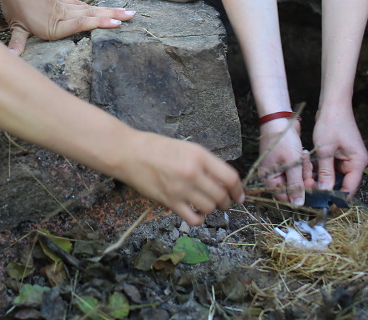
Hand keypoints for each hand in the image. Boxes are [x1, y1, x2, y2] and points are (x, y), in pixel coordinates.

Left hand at [0, 0, 134, 53]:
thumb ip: (17, 42)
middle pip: (92, 15)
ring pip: (91, 9)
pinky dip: (94, 8)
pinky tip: (101, 10)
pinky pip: (82, 6)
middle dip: (113, 16)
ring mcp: (64, 6)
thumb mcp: (15, 25)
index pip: (81, 24)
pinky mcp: (62, 1)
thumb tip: (10, 57)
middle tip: (133, 16)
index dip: (99, 24)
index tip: (116, 24)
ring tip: (127, 12)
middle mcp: (63, 15)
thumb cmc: (15, 4)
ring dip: (109, 11)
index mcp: (55, 24)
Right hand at [113, 131, 243, 224]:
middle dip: (226, 202)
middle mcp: (193, 172)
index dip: (238, 190)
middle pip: (221, 196)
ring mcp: (181, 189)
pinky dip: (198, 219)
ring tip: (207, 205)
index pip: (230, 177)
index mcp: (199, 155)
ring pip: (209, 208)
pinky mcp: (169, 202)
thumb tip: (222, 180)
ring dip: (212, 209)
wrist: (128, 153)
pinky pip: (193, 219)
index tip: (239, 195)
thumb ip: (204, 162)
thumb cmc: (155, 147)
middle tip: (223, 202)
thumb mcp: (186, 147)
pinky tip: (195, 212)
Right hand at [258, 118, 310, 205]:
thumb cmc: (282, 141)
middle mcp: (273, 176)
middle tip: (306, 166)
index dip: (299, 193)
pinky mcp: (288, 161)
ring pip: (298, 178)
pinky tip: (303, 153)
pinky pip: (298, 169)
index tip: (311, 186)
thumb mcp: (291, 164)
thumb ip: (296, 185)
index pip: (286, 196)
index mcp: (269, 179)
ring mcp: (281, 168)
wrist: (280, 119)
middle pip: (293, 187)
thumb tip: (298, 204)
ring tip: (304, 156)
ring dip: (304, 169)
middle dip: (303, 178)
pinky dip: (303, 163)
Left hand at [311, 108, 367, 196]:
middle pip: (343, 185)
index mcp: (358, 164)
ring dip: (323, 180)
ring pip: (336, 177)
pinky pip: (333, 169)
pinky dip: (323, 171)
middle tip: (309, 191)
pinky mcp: (342, 155)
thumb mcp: (325, 150)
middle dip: (326, 189)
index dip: (336, 199)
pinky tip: (311, 172)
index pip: (349, 189)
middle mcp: (356, 164)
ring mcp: (350, 159)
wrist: (333, 105)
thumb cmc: (331, 124)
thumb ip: (326, 173)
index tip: (322, 205)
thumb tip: (324, 192)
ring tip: (307, 181)